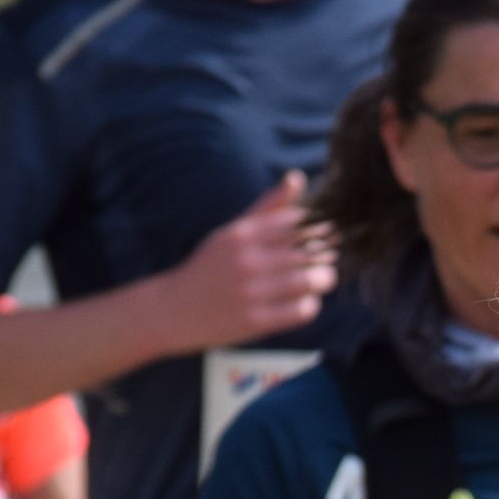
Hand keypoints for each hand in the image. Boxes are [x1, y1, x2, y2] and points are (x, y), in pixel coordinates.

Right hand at [159, 172, 336, 350]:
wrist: (174, 310)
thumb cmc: (211, 267)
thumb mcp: (234, 231)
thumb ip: (268, 206)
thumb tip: (297, 177)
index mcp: (242, 233)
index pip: (299, 223)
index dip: (318, 231)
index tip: (322, 238)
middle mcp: (246, 260)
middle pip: (310, 252)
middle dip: (325, 258)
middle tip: (324, 262)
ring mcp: (250, 291)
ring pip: (311, 281)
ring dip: (321, 281)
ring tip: (316, 282)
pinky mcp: (256, 321)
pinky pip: (303, 310)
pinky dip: (310, 306)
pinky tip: (302, 302)